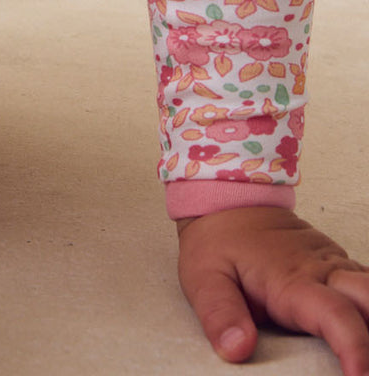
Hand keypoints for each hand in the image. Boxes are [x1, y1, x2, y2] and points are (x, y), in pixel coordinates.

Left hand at [177, 206, 368, 374]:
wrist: (228, 198)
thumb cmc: (218, 242)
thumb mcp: (204, 277)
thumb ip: (220, 314)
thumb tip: (238, 348)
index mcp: (292, 280)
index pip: (336, 315)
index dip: (354, 347)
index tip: (360, 375)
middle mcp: (322, 270)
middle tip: (366, 369)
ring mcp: (333, 265)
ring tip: (364, 356)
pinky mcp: (337, 264)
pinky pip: (367, 285)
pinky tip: (365, 328)